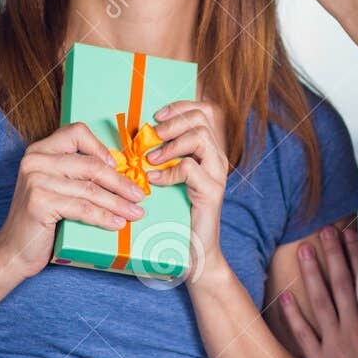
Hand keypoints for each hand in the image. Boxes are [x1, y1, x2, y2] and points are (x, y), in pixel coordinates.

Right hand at [0, 121, 145, 281]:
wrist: (14, 250)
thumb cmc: (41, 220)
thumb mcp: (56, 188)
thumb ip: (77, 174)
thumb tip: (121, 172)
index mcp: (40, 150)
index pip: (76, 132)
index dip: (101, 147)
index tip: (118, 166)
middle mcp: (35, 160)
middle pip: (91, 165)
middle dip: (120, 182)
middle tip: (139, 195)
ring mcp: (36, 180)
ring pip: (90, 190)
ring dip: (118, 203)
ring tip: (135, 213)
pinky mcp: (40, 202)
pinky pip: (83, 208)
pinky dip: (104, 217)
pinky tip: (116, 223)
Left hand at [144, 99, 228, 272]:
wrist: (196, 250)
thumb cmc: (178, 213)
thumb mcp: (171, 178)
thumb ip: (165, 155)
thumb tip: (140, 135)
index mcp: (209, 151)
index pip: (205, 111)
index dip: (180, 107)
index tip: (157, 116)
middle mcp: (217, 158)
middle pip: (202, 118)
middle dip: (172, 122)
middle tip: (152, 135)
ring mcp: (216, 174)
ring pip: (199, 137)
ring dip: (170, 144)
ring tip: (151, 158)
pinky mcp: (211, 191)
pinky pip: (189, 168)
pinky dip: (167, 171)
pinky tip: (154, 180)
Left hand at [281, 225, 357, 357]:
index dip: (356, 257)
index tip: (350, 233)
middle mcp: (356, 330)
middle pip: (342, 284)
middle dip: (333, 255)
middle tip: (323, 230)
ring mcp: (337, 345)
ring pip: (322, 302)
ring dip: (312, 274)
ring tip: (302, 249)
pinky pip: (304, 335)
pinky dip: (294, 315)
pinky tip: (284, 296)